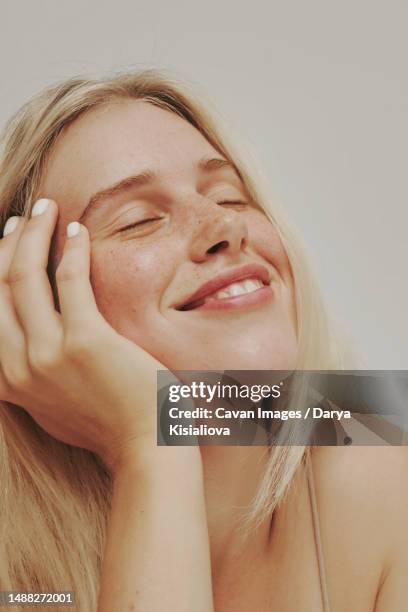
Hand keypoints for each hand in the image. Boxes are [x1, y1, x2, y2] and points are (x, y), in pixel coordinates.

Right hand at [0, 199, 165, 470]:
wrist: (145, 451)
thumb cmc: (109, 424)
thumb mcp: (53, 403)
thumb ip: (34, 372)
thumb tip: (31, 338)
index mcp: (7, 379)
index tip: (8, 242)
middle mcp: (17, 365)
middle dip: (9, 242)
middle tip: (26, 218)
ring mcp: (47, 354)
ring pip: (25, 275)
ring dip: (34, 234)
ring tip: (47, 210)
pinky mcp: (85, 341)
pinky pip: (70, 279)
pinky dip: (72, 249)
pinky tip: (78, 230)